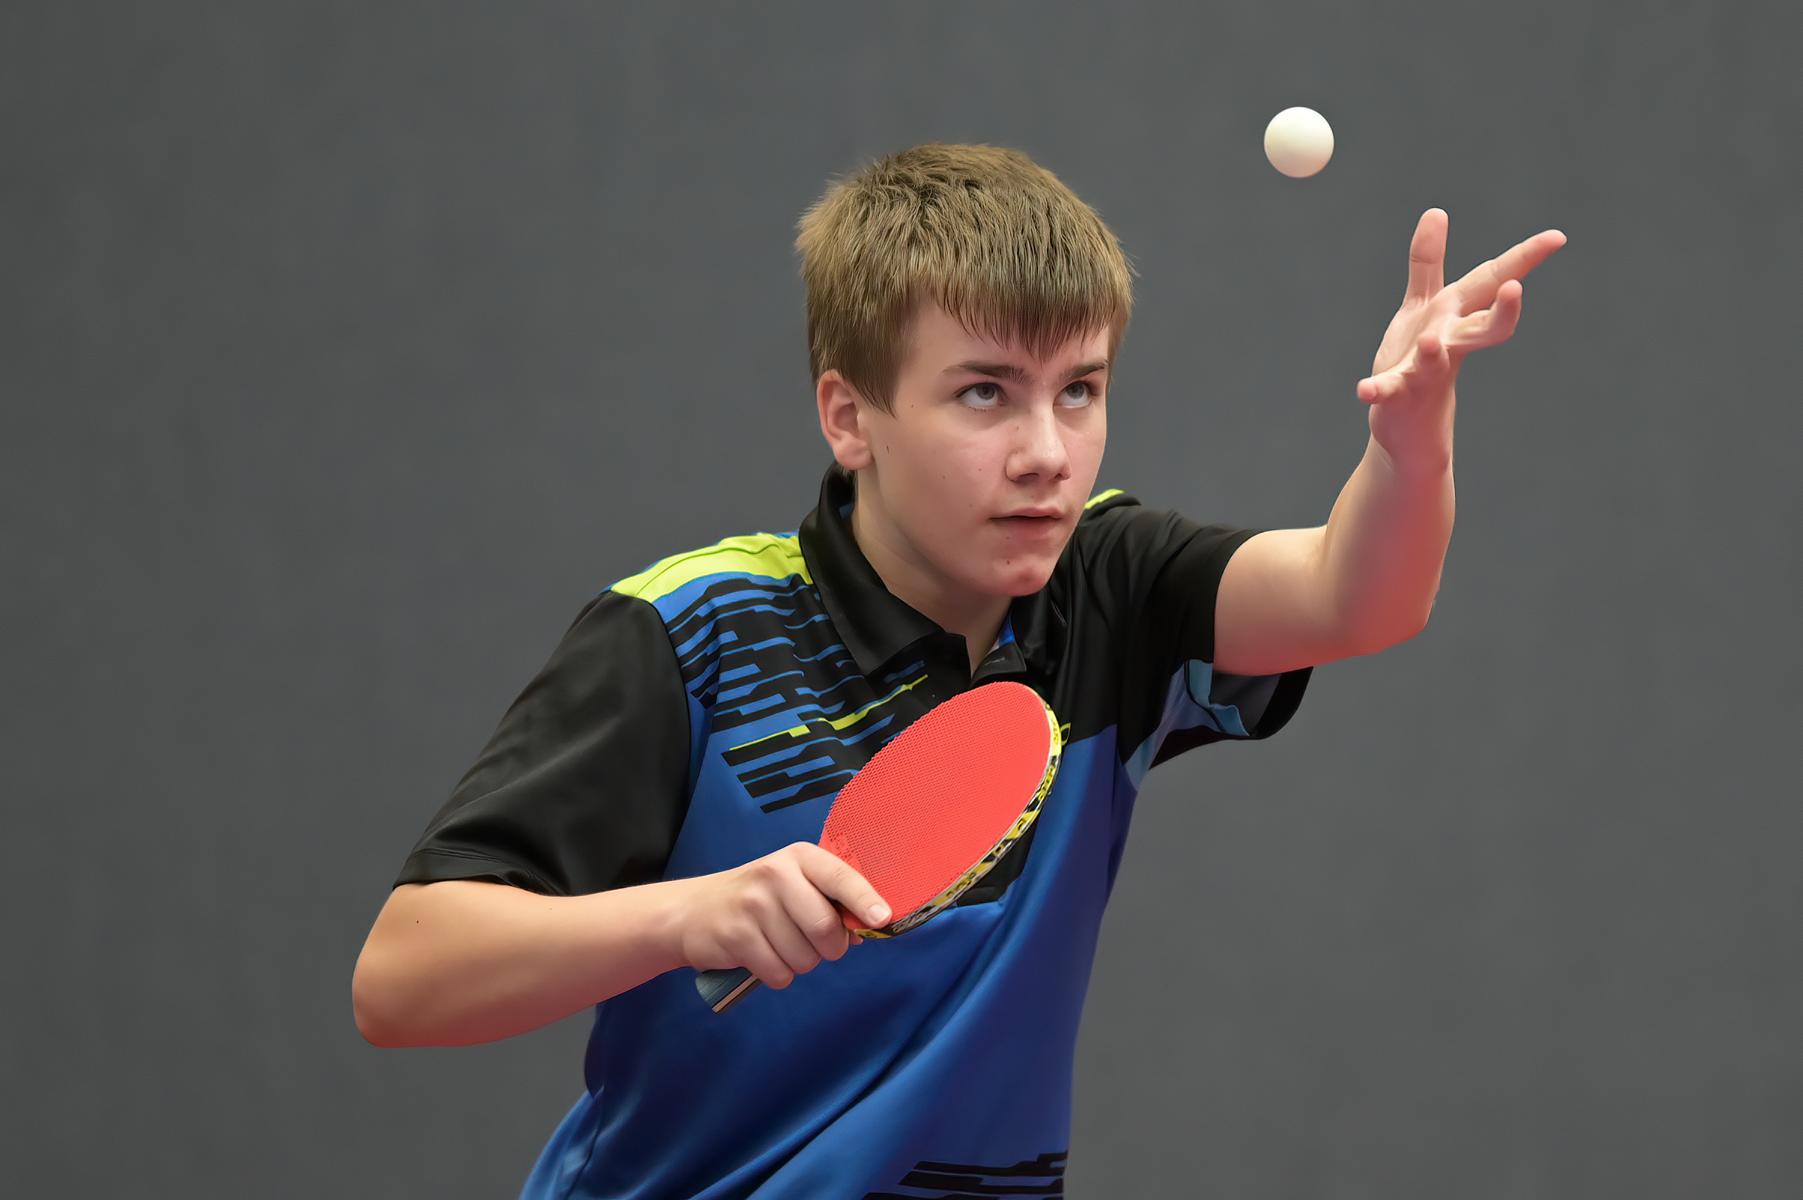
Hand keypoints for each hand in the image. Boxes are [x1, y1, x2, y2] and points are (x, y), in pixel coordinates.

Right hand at [675, 843, 890, 989]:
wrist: (692, 910)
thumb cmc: (760, 899)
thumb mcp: (794, 885)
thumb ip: (831, 900)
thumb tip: (869, 926)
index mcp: (799, 858)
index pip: (840, 876)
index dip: (864, 899)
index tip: (882, 919)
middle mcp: (776, 874)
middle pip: (826, 928)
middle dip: (829, 948)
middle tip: (812, 941)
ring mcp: (753, 905)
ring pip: (804, 958)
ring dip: (799, 962)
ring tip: (778, 943)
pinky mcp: (735, 936)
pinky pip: (779, 974)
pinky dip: (777, 974)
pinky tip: (761, 954)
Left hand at [1357, 209, 1565, 468]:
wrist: (1408, 425)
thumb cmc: (1419, 357)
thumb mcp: (1423, 305)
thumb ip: (1428, 261)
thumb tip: (1436, 210)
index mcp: (1457, 316)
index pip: (1493, 283)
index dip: (1524, 259)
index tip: (1557, 237)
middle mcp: (1449, 343)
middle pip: (1484, 329)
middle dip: (1502, 312)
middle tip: (1516, 289)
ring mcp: (1424, 372)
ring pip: (1435, 361)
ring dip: (1435, 352)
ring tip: (1433, 342)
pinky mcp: (1396, 395)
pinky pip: (1387, 392)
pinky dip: (1377, 390)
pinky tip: (1364, 389)